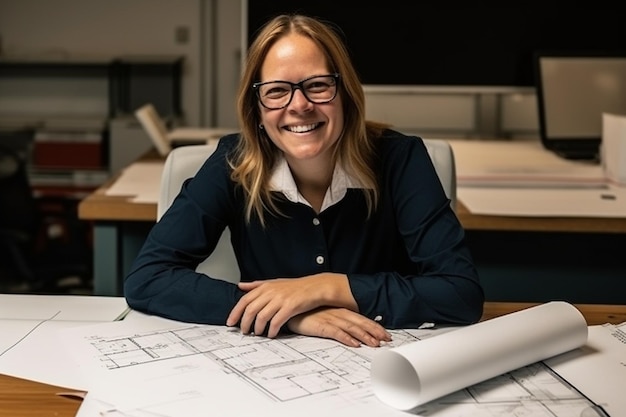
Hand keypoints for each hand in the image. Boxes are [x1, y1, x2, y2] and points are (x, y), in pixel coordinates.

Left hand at [226, 274, 356, 337]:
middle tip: (244, 332)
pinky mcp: (290, 307)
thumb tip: (241, 285)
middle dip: (244, 323)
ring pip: (262, 317)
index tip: (230, 323)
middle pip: (250, 310)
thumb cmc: (295, 287)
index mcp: (265, 286)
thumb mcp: (274, 282)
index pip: (244, 300)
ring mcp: (280, 299)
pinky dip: (272, 330)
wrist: (316, 287)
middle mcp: (271, 292)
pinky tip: (271, 335)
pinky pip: (276, 322)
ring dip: (257, 328)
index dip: (235, 312)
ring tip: (258, 334)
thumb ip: (257, 285)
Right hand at [287, 307, 391, 347]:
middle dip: (375, 331)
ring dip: (364, 335)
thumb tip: (353, 334)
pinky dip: (346, 338)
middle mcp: (338, 314)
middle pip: (360, 323)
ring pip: (351, 328)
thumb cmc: (308, 314)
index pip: (362, 319)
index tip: (386, 334)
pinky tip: (354, 343)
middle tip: (386, 339)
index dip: (375, 326)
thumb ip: (339, 323)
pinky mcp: (320, 325)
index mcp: (340, 312)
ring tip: (374, 343)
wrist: (290, 310)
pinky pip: (336, 332)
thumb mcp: (326, 316)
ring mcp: (330, 319)